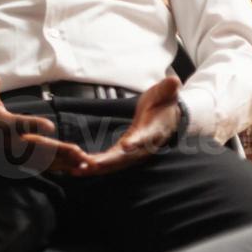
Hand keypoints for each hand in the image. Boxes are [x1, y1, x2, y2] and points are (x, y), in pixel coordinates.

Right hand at [0, 73, 91, 174]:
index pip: (16, 125)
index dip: (32, 125)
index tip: (50, 125)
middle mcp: (3, 141)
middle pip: (32, 148)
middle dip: (55, 150)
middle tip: (77, 151)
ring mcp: (9, 153)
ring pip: (37, 160)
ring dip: (59, 161)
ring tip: (80, 160)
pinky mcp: (15, 159)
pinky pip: (36, 165)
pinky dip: (54, 167)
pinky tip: (71, 166)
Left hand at [46, 76, 181, 176]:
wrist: (168, 117)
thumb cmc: (164, 103)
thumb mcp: (166, 92)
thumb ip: (168, 88)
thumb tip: (173, 80)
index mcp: (154, 129)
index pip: (146, 136)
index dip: (137, 141)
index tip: (126, 146)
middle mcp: (145, 145)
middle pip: (127, 156)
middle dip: (109, 161)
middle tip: (90, 164)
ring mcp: (134, 151)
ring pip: (116, 163)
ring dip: (97, 168)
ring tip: (78, 170)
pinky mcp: (124, 153)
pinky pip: (110, 162)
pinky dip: (95, 167)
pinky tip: (78, 170)